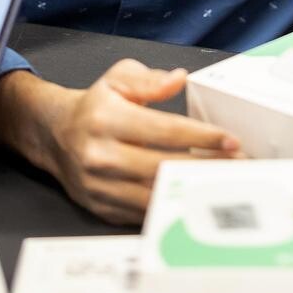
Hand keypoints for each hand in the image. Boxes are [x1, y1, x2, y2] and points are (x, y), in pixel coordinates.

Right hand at [0, 60, 240, 224]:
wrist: (54, 135)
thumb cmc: (95, 105)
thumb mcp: (117, 78)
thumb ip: (149, 80)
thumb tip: (180, 78)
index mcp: (107, 119)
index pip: (164, 131)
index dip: (201, 137)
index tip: (231, 141)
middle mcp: (100, 155)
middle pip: (163, 167)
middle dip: (205, 167)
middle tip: (239, 166)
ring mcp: (99, 187)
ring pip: (153, 196)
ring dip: (191, 191)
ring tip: (223, 184)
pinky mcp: (101, 208)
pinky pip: (141, 214)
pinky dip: (170, 208)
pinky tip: (194, 199)